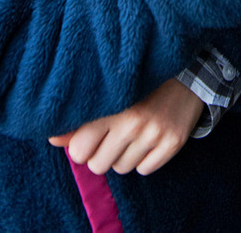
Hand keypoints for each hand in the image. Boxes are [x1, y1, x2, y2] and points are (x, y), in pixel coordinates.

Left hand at [48, 78, 203, 175]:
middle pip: (98, 165)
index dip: (81, 146)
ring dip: (123, 155)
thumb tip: (53, 140)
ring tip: (131, 132)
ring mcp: (154, 133)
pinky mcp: (173, 142)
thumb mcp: (109, 93)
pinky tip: (148, 137)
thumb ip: (81, 118)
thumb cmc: (140, 82)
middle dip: (101, 153)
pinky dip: (143, 159)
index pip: (79, 150)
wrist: (186, 71)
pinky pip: (144, 170)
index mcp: (112, 105)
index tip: (89, 136)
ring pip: (121, 168)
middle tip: (112, 134)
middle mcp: (133, 121)